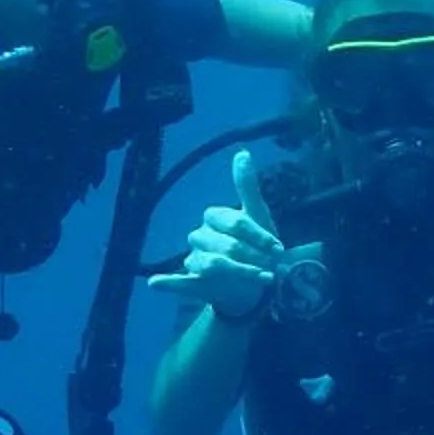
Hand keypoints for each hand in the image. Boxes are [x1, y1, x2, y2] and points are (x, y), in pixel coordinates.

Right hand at [148, 149, 284, 320]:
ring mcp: (194, 259)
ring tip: (263, 279)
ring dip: (241, 273)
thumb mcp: (257, 215)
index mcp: (214, 216)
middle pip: (228, 246)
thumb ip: (247, 187)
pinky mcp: (191, 281)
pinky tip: (155, 282)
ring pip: (214, 265)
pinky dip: (166, 282)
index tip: (279, 248)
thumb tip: (243, 152)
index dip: (260, 236)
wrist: (253, 279)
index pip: (237, 223)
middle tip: (273, 267)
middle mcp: (200, 235)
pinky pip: (177, 281)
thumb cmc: (254, 244)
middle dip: (255, 257)